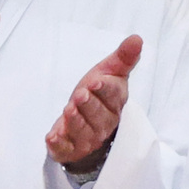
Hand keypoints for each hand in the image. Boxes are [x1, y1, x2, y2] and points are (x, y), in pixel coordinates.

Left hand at [46, 35, 142, 169]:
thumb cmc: (98, 95)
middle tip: (80, 95)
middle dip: (89, 105)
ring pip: (83, 131)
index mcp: (115, 102)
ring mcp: (88, 138)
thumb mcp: (109, 73)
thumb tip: (137, 38)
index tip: (96, 82)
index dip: (105, 89)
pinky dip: (59, 144)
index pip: (113, 95)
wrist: (85, 121)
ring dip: (76, 122)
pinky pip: (66, 149)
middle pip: (98, 115)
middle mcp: (104, 122)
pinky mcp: (70, 149)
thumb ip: (122, 58)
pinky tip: (52, 138)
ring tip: (68, 111)